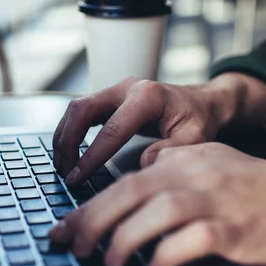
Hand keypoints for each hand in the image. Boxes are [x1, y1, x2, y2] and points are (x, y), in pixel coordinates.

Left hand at [49, 143, 265, 265]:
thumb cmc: (263, 186)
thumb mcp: (215, 161)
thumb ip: (176, 160)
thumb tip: (142, 165)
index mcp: (186, 161)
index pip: (125, 180)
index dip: (89, 205)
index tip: (62, 228)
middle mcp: (196, 175)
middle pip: (132, 191)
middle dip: (93, 219)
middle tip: (71, 245)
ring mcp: (217, 200)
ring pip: (159, 210)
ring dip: (126, 236)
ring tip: (108, 260)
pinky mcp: (237, 227)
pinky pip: (196, 237)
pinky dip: (170, 252)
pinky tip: (155, 265)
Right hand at [52, 74, 265, 184]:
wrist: (203, 103)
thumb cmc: (199, 120)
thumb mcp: (195, 139)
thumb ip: (170, 152)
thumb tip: (141, 164)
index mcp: (148, 96)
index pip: (112, 129)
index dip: (91, 156)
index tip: (77, 178)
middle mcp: (127, 87)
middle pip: (82, 109)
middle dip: (67, 141)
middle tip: (64, 171)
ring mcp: (116, 89)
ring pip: (76, 108)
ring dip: (64, 137)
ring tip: (62, 166)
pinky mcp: (111, 98)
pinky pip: (82, 112)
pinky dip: (70, 132)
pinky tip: (69, 154)